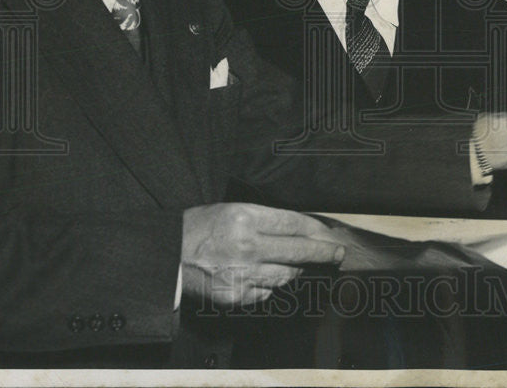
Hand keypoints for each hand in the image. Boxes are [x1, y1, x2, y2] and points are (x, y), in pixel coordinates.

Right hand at [181, 203, 343, 306]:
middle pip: (298, 251)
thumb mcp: (234, 210)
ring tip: (301, 265)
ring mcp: (242, 274)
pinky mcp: (236, 295)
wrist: (168, 257)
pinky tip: (266, 276)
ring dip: (297, 270)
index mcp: (246, 218)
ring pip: (286, 275)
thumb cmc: (202, 228)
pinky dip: (270, 285)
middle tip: (338, 254)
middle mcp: (247, 246)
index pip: (293, 224)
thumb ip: (267, 220)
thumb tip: (302, 229)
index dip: (316, 230)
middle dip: (324, 253)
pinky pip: (267, 292)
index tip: (329, 235)